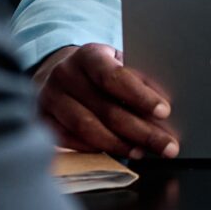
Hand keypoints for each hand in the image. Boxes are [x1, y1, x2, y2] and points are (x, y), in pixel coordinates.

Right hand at [33, 44, 177, 159]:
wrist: (63, 73)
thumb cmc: (100, 71)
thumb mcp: (118, 64)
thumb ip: (137, 81)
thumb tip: (164, 112)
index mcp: (88, 55)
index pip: (114, 76)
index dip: (140, 95)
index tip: (164, 111)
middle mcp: (65, 74)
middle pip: (106, 109)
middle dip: (142, 131)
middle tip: (167, 145)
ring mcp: (50, 98)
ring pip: (87, 128)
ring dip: (120, 144)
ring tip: (142, 152)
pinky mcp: (43, 119)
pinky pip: (70, 140)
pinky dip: (95, 150)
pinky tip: (116, 154)